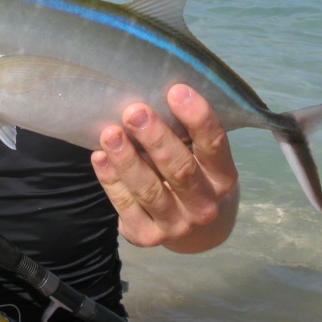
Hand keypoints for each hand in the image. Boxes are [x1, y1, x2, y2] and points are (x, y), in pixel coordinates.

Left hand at [91, 84, 238, 252]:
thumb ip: (181, 127)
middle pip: (180, 170)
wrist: (185, 219)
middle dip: (156, 139)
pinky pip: (126, 207)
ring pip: (150, 191)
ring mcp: (177, 224)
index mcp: (222, 176)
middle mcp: (205, 204)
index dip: (197, 117)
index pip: (215, 145)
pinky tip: (99, 157)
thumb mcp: (195, 150)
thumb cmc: (187, 167)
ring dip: (127, 160)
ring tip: (109, 133)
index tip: (175, 90)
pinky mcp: (148, 236)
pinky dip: (111, 181)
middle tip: (134, 111)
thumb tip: (149, 85)